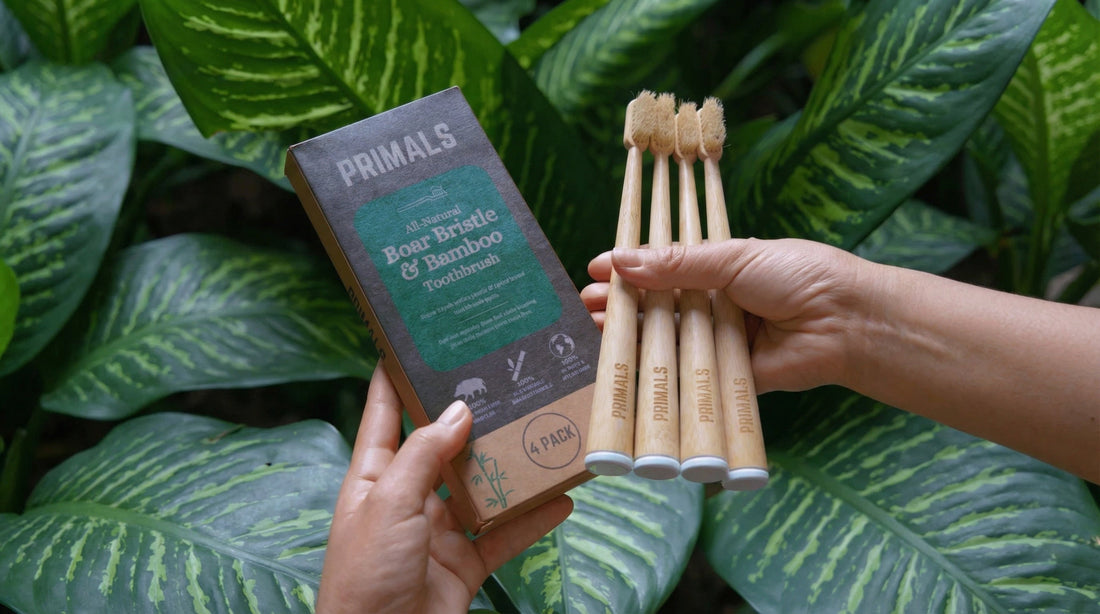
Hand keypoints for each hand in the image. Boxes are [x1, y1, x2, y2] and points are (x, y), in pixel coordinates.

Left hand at [317, 364, 572, 613]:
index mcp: (372, 478)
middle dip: (471, 416)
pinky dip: (531, 519)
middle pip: (442, 446)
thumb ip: (423, 455)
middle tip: (502, 379)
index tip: (417, 340)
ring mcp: (436, 532)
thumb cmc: (366, 578)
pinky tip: (559, 499)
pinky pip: (503, 534)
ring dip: (508, 466)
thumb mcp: (388, 504)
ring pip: (479, 487)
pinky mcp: (464, 564)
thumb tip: (457, 409)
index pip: (384, 414)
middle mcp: (405, 498)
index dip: (396, 376)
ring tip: (541, 431)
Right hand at [580, 238, 878, 392]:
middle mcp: (714, 306)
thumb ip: (678, 264)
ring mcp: (718, 342)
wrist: (846, 323)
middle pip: (658, 307)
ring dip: (630, 336)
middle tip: (585, 305)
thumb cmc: (798, 276)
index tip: (595, 270)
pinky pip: (687, 375)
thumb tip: (622, 261)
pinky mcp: (725, 377)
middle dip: (621, 305)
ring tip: (594, 330)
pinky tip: (627, 365)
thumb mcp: (733, 257)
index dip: (630, 270)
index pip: (663, 268)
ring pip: (666, 340)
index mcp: (719, 270)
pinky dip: (658, 371)